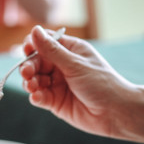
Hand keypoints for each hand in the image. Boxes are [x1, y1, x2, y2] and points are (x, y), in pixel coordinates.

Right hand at [20, 26, 135, 138]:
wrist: (116, 113)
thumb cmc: (102, 83)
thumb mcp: (75, 64)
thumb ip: (52, 50)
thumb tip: (35, 30)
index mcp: (70, 51)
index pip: (45, 43)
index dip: (33, 45)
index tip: (27, 50)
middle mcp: (62, 66)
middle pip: (36, 62)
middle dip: (29, 66)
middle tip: (26, 73)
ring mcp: (58, 84)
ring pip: (35, 80)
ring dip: (30, 82)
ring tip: (32, 86)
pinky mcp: (56, 102)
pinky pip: (40, 97)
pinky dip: (36, 96)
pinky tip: (38, 97)